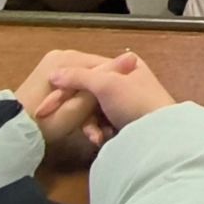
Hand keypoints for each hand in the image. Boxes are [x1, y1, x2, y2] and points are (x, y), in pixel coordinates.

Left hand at [15, 49, 114, 166]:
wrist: (11, 135)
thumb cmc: (46, 122)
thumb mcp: (79, 106)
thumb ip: (104, 83)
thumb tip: (132, 59)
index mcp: (68, 57)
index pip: (105, 66)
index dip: (116, 88)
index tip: (121, 109)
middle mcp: (62, 56)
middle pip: (95, 76)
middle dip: (101, 103)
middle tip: (105, 127)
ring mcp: (54, 66)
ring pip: (86, 86)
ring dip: (91, 110)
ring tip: (95, 133)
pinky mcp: (49, 79)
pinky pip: (74, 90)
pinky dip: (79, 108)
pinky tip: (84, 128)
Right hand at [46, 51, 176, 129]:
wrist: (159, 135)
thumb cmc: (134, 102)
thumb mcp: (106, 84)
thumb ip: (78, 77)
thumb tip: (53, 74)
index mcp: (124, 64)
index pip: (86, 71)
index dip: (65, 86)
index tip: (44, 104)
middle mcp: (125, 79)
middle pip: (88, 92)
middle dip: (78, 111)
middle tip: (59, 121)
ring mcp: (125, 101)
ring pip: (93, 110)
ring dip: (90, 124)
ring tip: (95, 135)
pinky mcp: (125, 121)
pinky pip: (103, 123)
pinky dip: (99, 131)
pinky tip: (102, 138)